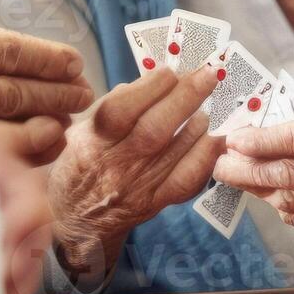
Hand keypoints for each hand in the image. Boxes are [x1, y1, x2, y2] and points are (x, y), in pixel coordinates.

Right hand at [0, 30, 92, 157]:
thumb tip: (13, 45)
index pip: (6, 47)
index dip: (46, 55)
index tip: (74, 63)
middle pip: (13, 83)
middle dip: (55, 90)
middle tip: (83, 95)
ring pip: (4, 114)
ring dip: (45, 118)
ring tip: (68, 121)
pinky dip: (19, 145)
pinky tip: (40, 145)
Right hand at [49, 68, 222, 276]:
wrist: (78, 223)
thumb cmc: (79, 167)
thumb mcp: (79, 132)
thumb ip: (110, 106)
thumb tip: (148, 82)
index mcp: (91, 143)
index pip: (120, 111)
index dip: (149, 88)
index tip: (169, 70)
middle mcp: (115, 165)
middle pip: (154, 130)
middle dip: (185, 97)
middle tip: (208, 75)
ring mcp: (138, 187)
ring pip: (175, 153)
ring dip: (198, 123)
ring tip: (211, 105)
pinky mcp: (157, 203)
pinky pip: (188, 180)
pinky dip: (206, 156)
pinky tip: (216, 138)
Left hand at [213, 115, 293, 258]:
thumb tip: (253, 139)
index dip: (263, 141)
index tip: (235, 139)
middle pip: (287, 175)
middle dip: (245, 170)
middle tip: (220, 164)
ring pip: (286, 202)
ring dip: (259, 190)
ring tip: (242, 175)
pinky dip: (286, 207)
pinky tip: (286, 196)